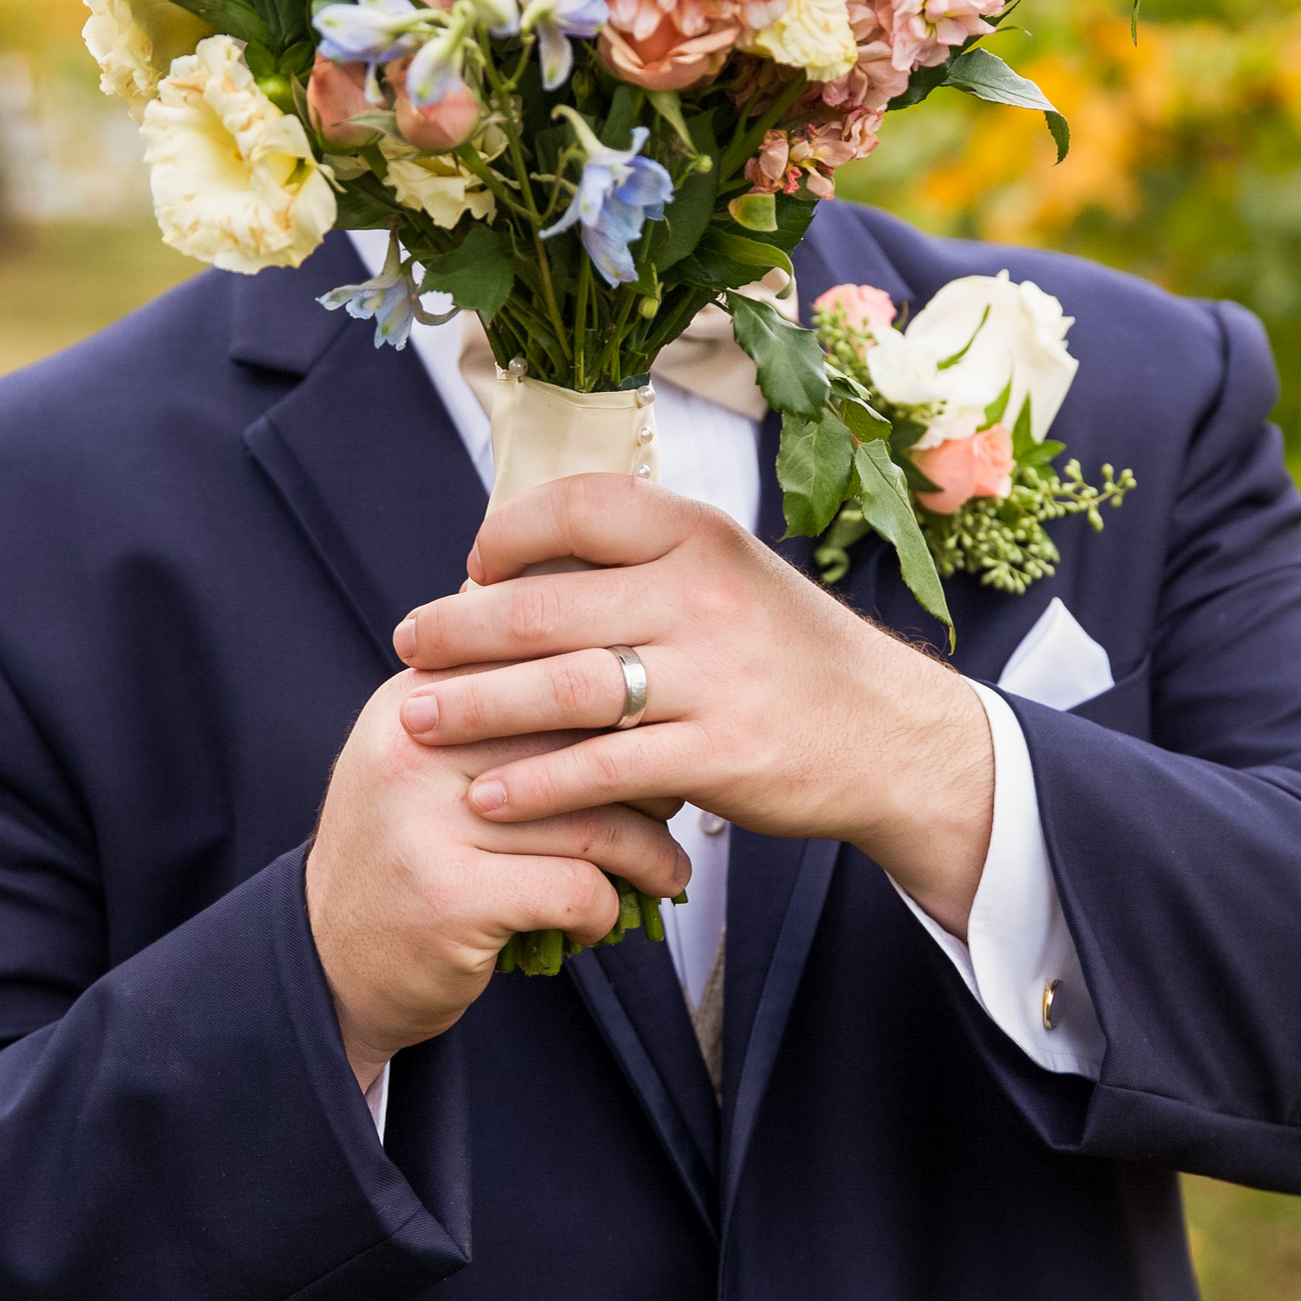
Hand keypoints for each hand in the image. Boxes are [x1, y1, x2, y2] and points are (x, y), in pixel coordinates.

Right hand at [305, 669, 691, 1091]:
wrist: (328, 963)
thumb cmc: (407, 853)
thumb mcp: (424, 755)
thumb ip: (486, 694)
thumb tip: (582, 610)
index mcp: (416, 697)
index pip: (544, 660)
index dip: (619, 693)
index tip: (657, 728)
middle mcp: (414, 747)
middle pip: (579, 736)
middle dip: (649, 771)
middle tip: (677, 797)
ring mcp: (427, 822)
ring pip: (590, 818)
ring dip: (648, 853)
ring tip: (664, 870)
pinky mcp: (450, 898)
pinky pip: (575, 890)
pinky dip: (605, 912)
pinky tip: (600, 923)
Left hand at [391, 476, 995, 931]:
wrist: (892, 735)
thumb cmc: (787, 655)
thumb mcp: (730, 578)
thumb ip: (642, 564)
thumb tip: (518, 565)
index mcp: (703, 536)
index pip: (581, 506)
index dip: (510, 533)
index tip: (471, 566)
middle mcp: (706, 596)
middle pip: (549, 606)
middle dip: (461, 630)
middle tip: (408, 646)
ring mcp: (715, 679)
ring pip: (565, 689)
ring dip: (477, 706)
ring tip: (418, 718)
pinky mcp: (720, 756)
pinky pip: (605, 769)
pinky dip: (537, 785)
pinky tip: (488, 794)